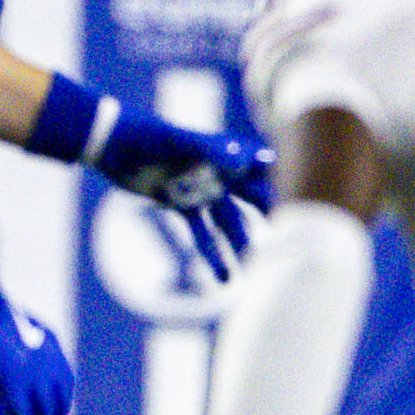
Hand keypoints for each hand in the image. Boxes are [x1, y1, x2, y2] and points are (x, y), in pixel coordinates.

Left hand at [94, 114, 272, 279]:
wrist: (114, 144)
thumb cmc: (149, 135)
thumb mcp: (180, 141)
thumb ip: (211, 150)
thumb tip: (243, 161)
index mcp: (226, 153)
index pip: (264, 169)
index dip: (282, 186)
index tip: (299, 211)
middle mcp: (220, 172)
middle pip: (253, 200)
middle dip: (268, 221)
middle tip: (282, 248)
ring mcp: (201, 190)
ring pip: (229, 222)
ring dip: (239, 244)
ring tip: (252, 270)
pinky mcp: (181, 205)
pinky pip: (201, 233)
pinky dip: (211, 254)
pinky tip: (222, 279)